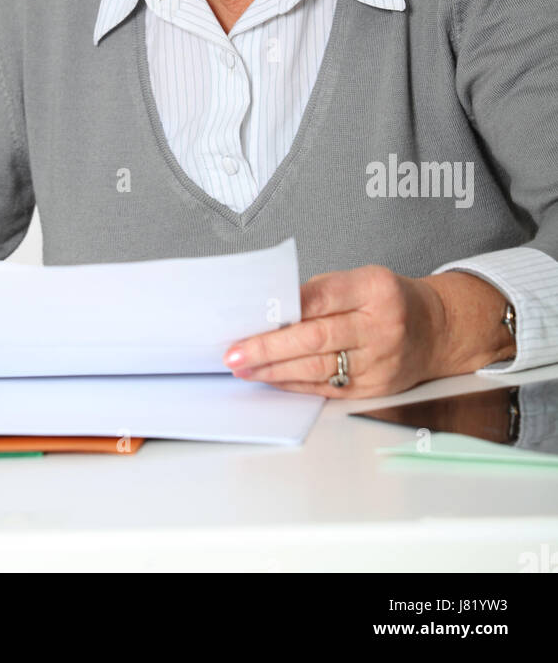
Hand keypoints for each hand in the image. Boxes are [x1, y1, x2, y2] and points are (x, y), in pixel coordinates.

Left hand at [223, 265, 447, 398]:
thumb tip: (272, 313)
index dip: (284, 310)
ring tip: (244, 368)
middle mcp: (381, 327)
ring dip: (275, 370)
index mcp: (376, 290)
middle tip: (235, 353)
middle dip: (269, 348)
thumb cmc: (389, 300)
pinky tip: (271, 379)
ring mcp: (380, 362)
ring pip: (318, 369)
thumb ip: (320, 293)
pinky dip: (294, 384)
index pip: (322, 297)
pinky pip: (327, 388)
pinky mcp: (374, 389)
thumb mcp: (361, 280)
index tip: (250, 318)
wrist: (435, 330)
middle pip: (316, 339)